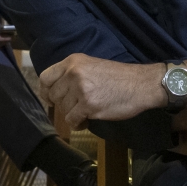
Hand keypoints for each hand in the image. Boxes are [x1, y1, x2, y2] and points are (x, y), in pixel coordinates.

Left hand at [40, 54, 165, 128]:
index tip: (51, 99)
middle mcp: (73, 73)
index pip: (45, 77)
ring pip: (63, 109)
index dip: (46, 91)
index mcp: (73, 62)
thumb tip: (54, 91)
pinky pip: (72, 120)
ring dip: (73, 114)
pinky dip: (78, 124)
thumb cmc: (119, 77)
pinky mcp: (89, 105)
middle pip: (53, 95)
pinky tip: (87, 121)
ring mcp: (81, 89)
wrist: (142, 84)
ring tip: (86, 113)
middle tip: (76, 107)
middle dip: (63, 105)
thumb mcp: (91, 66)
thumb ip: (72, 74)